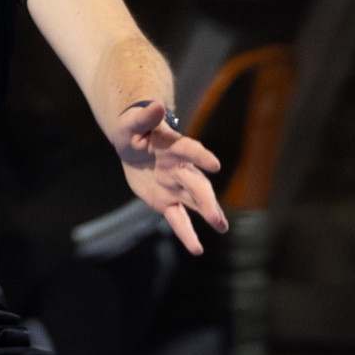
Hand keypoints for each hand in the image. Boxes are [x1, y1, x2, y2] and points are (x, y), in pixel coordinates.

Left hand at [111, 101, 227, 256]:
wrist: (133, 145)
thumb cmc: (134, 129)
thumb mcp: (132, 123)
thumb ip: (144, 117)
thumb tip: (157, 106)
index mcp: (174, 146)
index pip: (190, 150)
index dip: (200, 156)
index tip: (214, 165)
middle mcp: (182, 168)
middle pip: (197, 184)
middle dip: (207, 200)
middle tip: (218, 217)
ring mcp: (177, 186)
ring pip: (196, 202)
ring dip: (208, 214)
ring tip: (222, 227)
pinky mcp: (168, 202)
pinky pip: (179, 219)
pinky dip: (187, 234)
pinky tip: (197, 249)